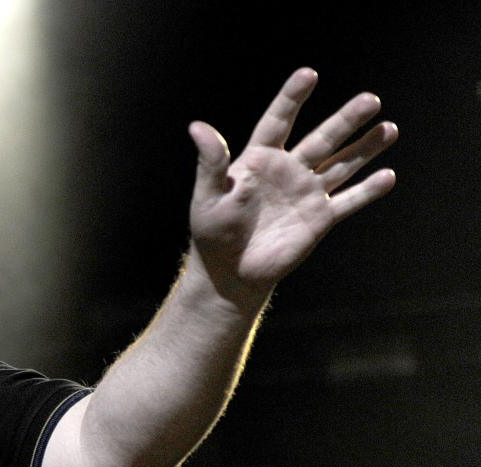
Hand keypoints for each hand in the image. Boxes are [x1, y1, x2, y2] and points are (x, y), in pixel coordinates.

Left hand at [187, 67, 397, 309]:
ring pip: (342, 165)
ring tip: (390, 128)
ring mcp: (307, 193)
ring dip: (366, 148)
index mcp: (259, 160)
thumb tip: (197, 127)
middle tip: (370, 99)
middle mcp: (288, 170)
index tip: (308, 74)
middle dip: (346, 120)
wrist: (230, 271)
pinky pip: (348, 201)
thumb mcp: (207, 195)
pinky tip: (388, 176)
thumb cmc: (212, 231)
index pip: (278, 121)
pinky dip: (368, 190)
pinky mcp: (320, 219)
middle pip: (322, 139)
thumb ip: (210, 162)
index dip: (292, 98)